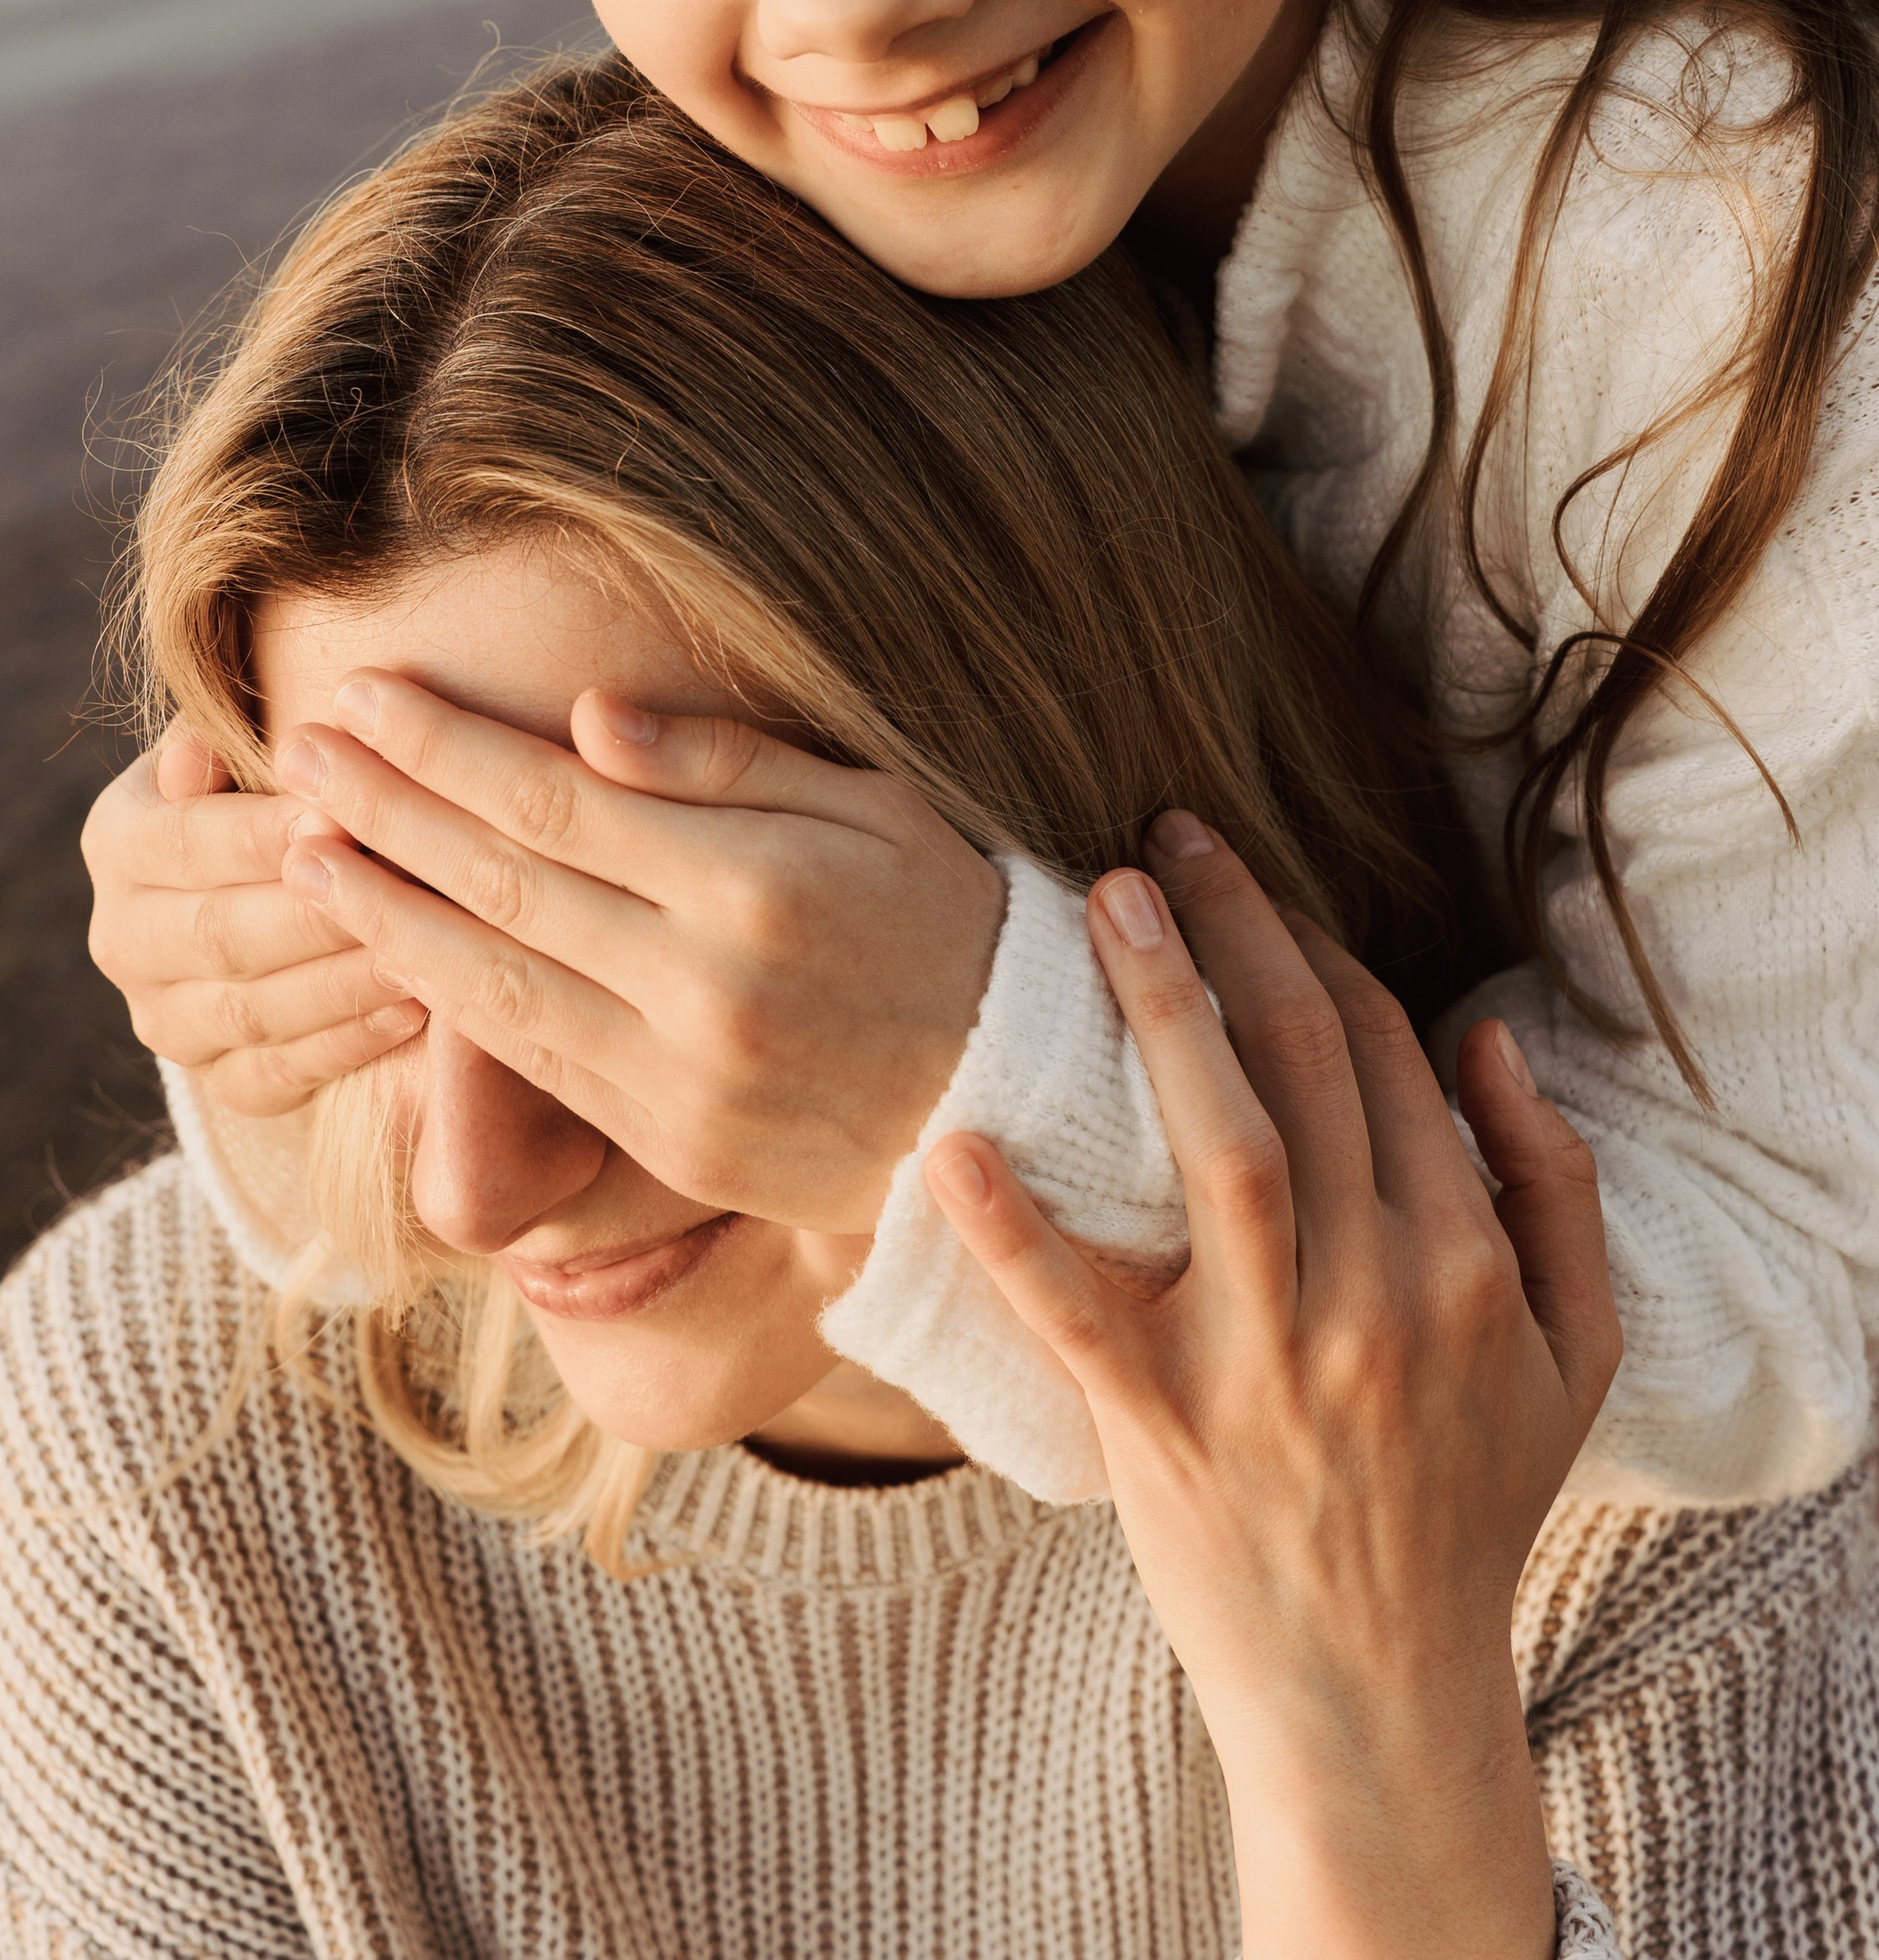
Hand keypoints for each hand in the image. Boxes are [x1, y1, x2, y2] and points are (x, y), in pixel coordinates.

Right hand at [81, 730, 423, 1114]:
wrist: (257, 885)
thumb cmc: (263, 790)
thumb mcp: (234, 749)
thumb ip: (218, 743)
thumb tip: (199, 751)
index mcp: (119, 842)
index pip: (186, 842)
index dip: (262, 835)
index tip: (342, 818)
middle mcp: (124, 939)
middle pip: (219, 934)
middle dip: (314, 913)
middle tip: (397, 889)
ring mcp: (166, 1020)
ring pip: (253, 1010)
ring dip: (342, 982)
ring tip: (419, 951)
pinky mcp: (217, 1079)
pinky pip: (280, 1074)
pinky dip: (350, 1043)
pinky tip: (414, 1008)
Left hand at [273, 675, 1005, 1231]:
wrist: (1021, 1096)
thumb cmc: (941, 912)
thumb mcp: (867, 799)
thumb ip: (723, 760)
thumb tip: (591, 717)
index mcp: (752, 882)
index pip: (553, 799)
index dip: (442, 747)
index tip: (363, 693)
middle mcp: (704, 988)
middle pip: (502, 883)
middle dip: (383, 810)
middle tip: (296, 749)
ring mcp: (681, 1080)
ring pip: (492, 986)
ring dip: (383, 913)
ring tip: (299, 850)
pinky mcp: (673, 1147)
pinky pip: (535, 1067)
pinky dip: (447, 1007)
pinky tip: (390, 953)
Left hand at [927, 812, 1618, 1959]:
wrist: (1379, 1698)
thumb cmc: (1466, 1504)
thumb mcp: (1571, 1356)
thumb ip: (1553, 1191)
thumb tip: (1491, 1040)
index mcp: (1462, 1269)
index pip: (1390, 1059)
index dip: (1318, 949)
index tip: (1249, 882)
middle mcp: (1374, 1303)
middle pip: (1309, 1069)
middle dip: (1244, 928)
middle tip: (1168, 828)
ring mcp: (1267, 1368)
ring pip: (1228, 1154)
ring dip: (1168, 1012)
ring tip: (1108, 899)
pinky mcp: (1163, 1432)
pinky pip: (1080, 1317)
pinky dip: (1014, 1233)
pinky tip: (955, 1146)